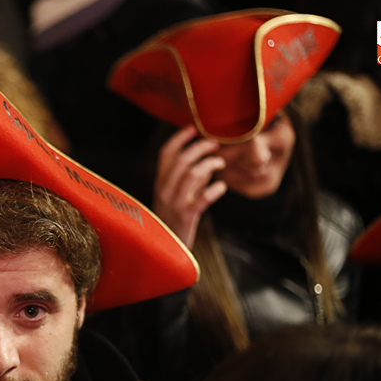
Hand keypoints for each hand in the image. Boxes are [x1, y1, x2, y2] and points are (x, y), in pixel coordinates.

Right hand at [152, 125, 226, 248]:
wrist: (164, 252)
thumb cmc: (172, 222)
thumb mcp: (174, 198)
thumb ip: (187, 180)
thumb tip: (206, 162)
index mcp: (159, 183)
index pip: (165, 154)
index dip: (179, 138)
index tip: (194, 129)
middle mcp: (164, 191)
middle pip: (181, 160)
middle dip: (201, 147)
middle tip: (215, 144)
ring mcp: (174, 204)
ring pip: (192, 175)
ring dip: (210, 165)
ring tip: (220, 164)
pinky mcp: (186, 217)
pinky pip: (203, 199)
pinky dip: (215, 189)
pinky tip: (221, 187)